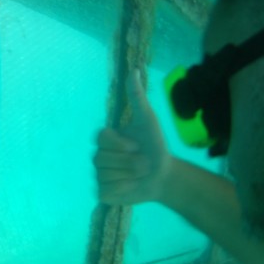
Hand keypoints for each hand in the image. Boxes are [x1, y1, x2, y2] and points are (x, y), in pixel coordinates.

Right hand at [94, 69, 172, 205]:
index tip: (137, 146)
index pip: (102, 139)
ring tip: (140, 174)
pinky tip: (132, 186)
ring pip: (106, 176)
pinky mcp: (103, 193)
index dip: (122, 145)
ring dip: (129, 176)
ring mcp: (99, 176)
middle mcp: (98, 156)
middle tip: (143, 162)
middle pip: (103, 159)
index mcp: (106, 139)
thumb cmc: (155, 146)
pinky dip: (124, 190)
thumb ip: (137, 97)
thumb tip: (134, 70)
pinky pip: (107, 191)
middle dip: (130, 163)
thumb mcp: (149, 121)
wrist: (164, 175)